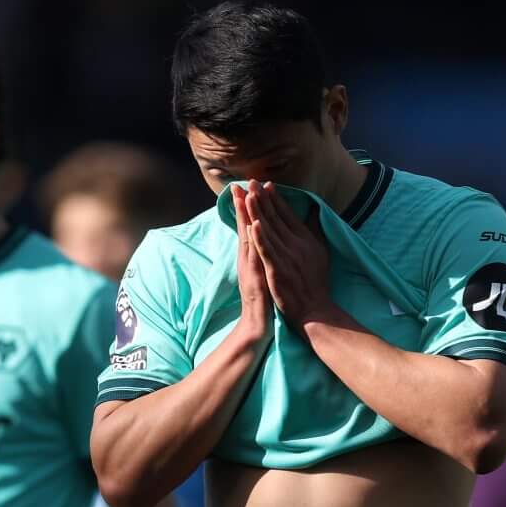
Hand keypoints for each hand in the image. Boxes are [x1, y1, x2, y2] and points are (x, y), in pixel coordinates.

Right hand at [229, 186, 272, 343]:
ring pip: (248, 235)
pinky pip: (254, 254)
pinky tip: (253, 225)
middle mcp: (248, 256)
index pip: (250, 224)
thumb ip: (265, 254)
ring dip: (246, 215)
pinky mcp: (255, 275)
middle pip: (246, 225)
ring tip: (244, 194)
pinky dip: (254, 239)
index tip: (247, 186)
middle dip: (243, 203)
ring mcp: (250, 265)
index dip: (248, 206)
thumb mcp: (265, 271)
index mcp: (252, 253)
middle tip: (239, 182)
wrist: (258, 323)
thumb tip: (267, 240)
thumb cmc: (264, 297)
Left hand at [241, 182, 336, 326]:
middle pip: (276, 218)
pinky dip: (260, 237)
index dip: (276, 199)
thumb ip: (315, 229)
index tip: (266, 184)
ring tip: (249, 194)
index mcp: (305, 239)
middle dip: (263, 199)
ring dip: (258, 212)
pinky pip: (267, 251)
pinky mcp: (277, 271)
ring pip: (269, 231)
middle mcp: (296, 245)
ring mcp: (286, 258)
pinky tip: (252, 224)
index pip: (288, 215)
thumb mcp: (321, 251)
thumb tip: (314, 209)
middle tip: (252, 181)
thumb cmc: (316, 282)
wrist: (314, 310)